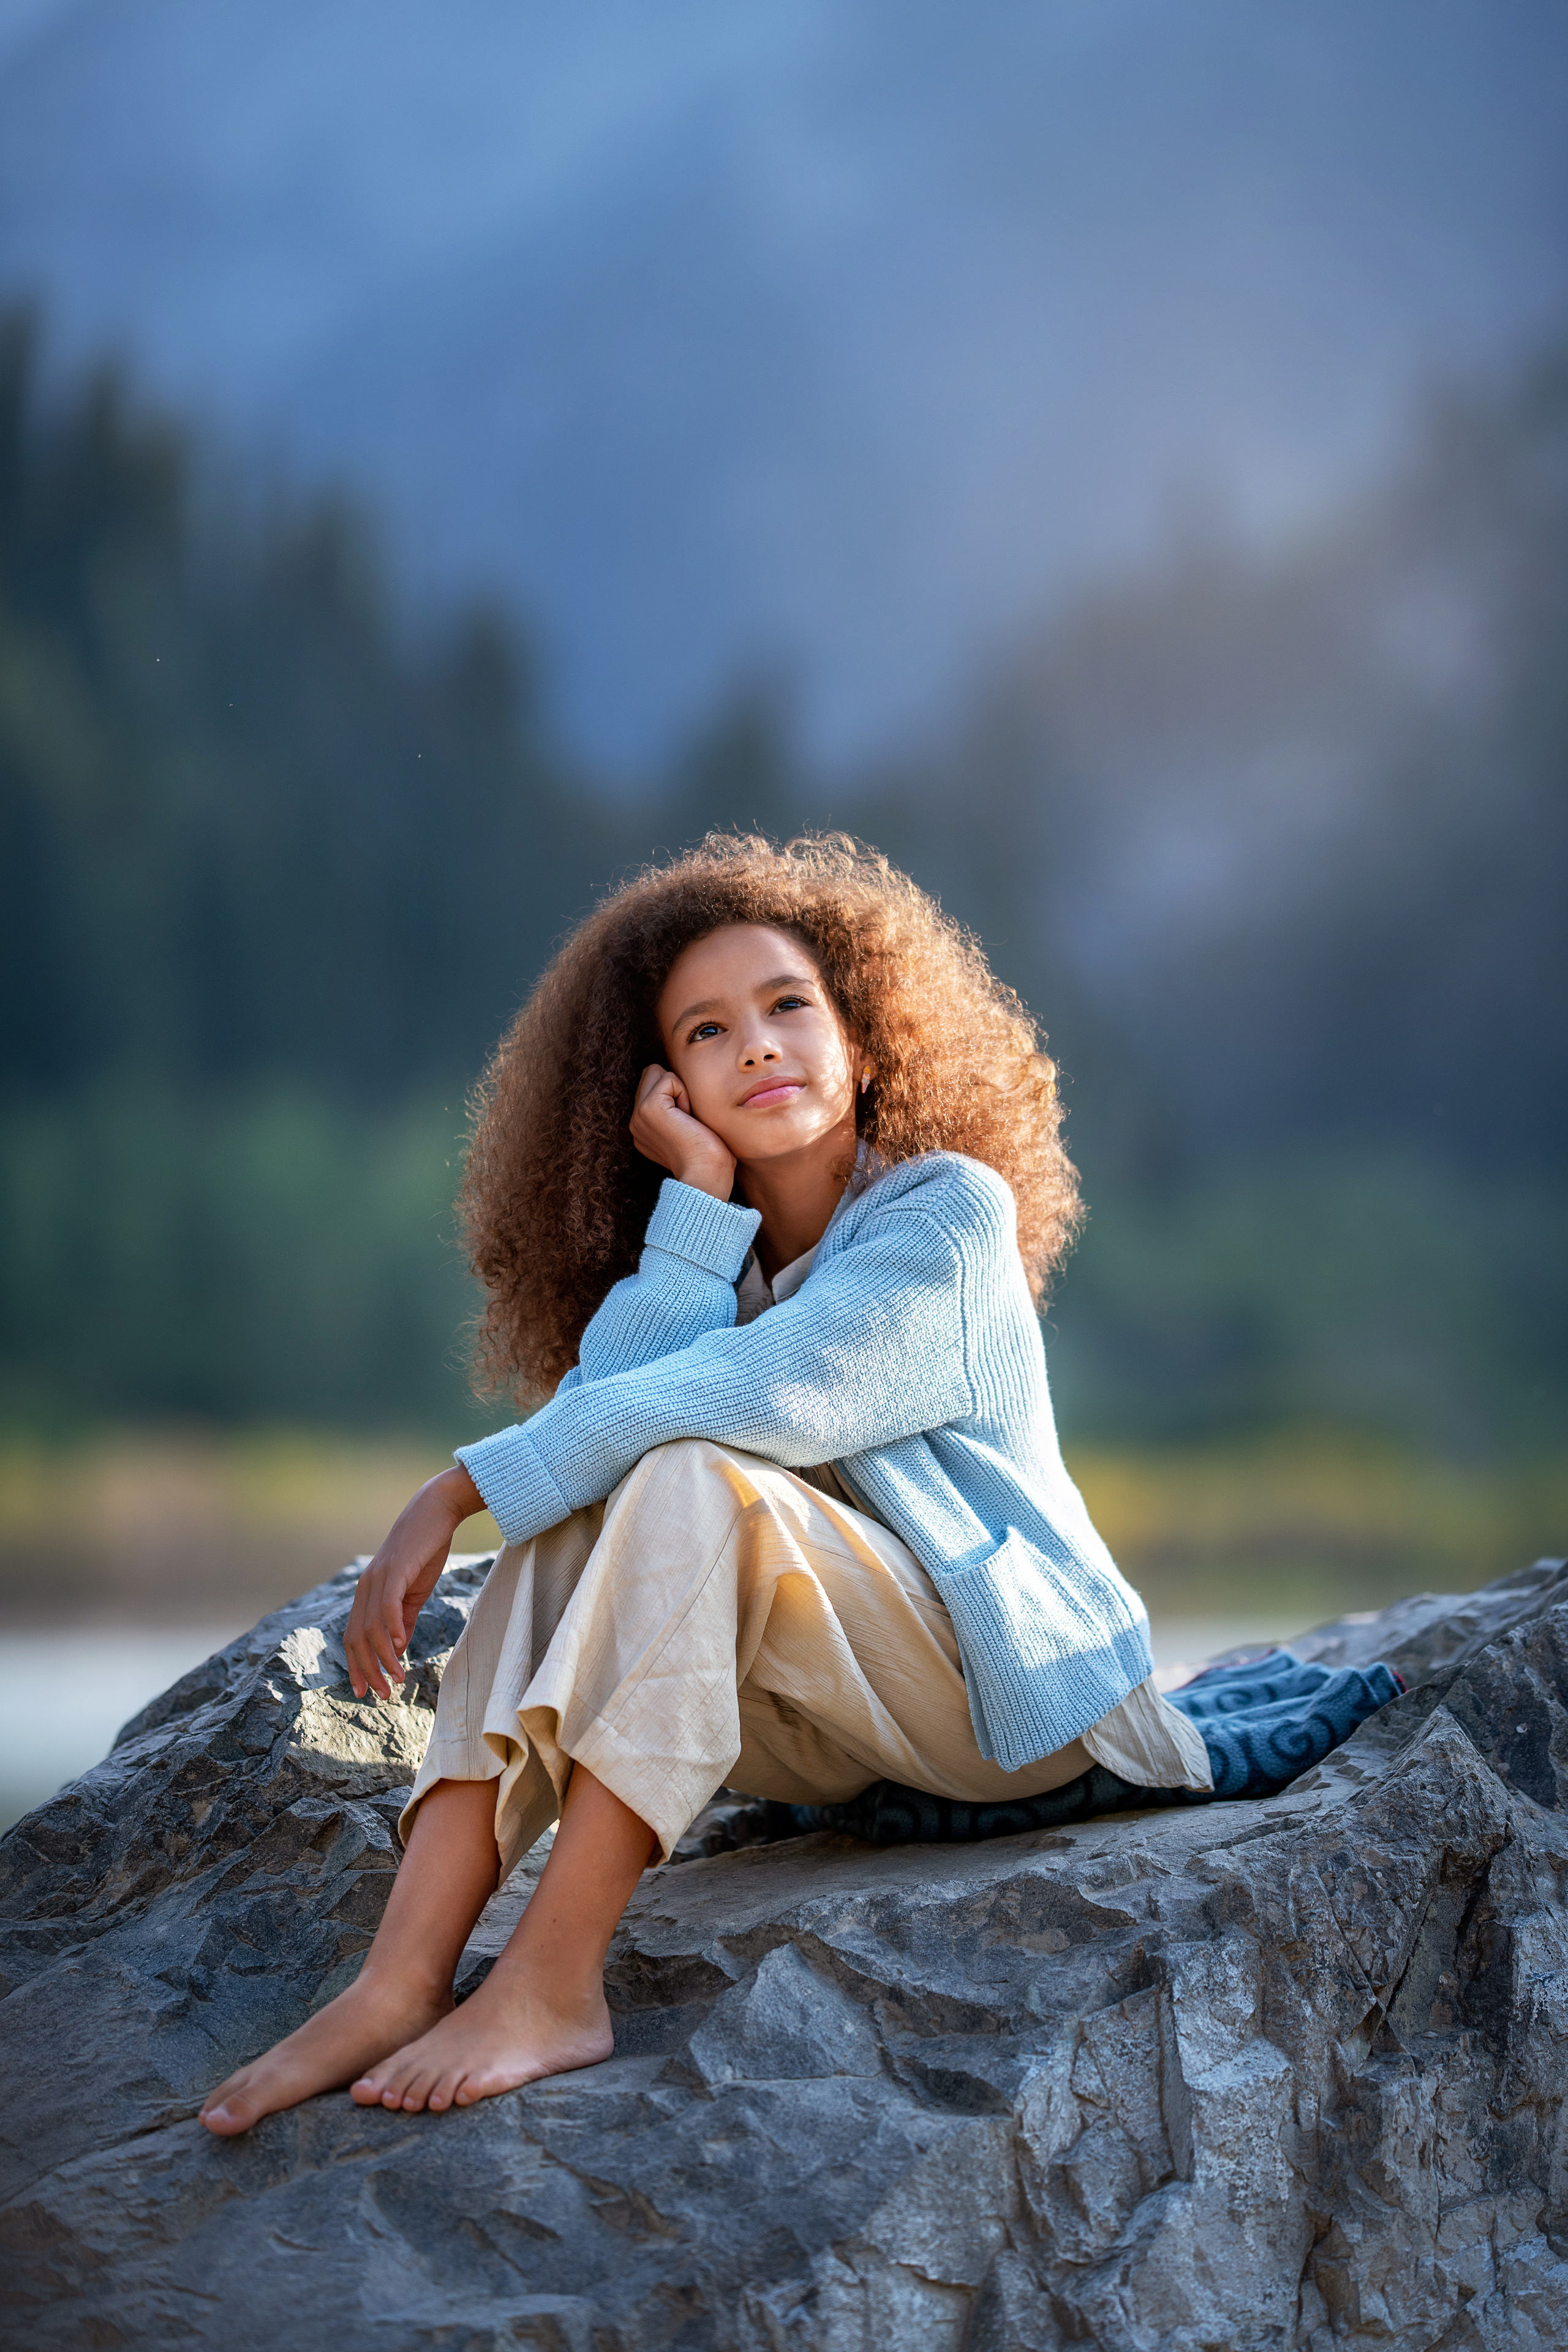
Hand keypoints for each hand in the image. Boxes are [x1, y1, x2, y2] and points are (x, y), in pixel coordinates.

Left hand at [344, 1464, 482, 1699]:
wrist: (438, 1509)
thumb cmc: (427, 1548)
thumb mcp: (414, 1591)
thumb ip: (404, 1619)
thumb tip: (396, 1649)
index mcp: (367, 1592)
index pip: (353, 1636)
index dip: (356, 1665)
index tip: (366, 1690)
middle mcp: (365, 1587)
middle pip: (356, 1638)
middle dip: (366, 1670)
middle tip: (381, 1695)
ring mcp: (378, 1578)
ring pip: (370, 1629)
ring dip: (382, 1659)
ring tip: (396, 1680)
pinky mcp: (395, 1571)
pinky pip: (387, 1608)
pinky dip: (391, 1631)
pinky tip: (401, 1649)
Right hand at [629, 1064, 735, 1199]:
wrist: (706, 1176)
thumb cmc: (710, 1157)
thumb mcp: (688, 1129)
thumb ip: (677, 1110)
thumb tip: (683, 1090)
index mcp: (643, 1127)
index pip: (652, 1084)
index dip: (676, 1093)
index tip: (688, 1123)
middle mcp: (636, 1121)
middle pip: (652, 1073)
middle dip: (675, 1087)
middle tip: (688, 1118)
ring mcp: (639, 1115)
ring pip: (658, 1072)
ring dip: (680, 1090)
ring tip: (688, 1119)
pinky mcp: (649, 1109)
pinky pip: (668, 1078)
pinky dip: (684, 1093)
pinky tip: (688, 1119)